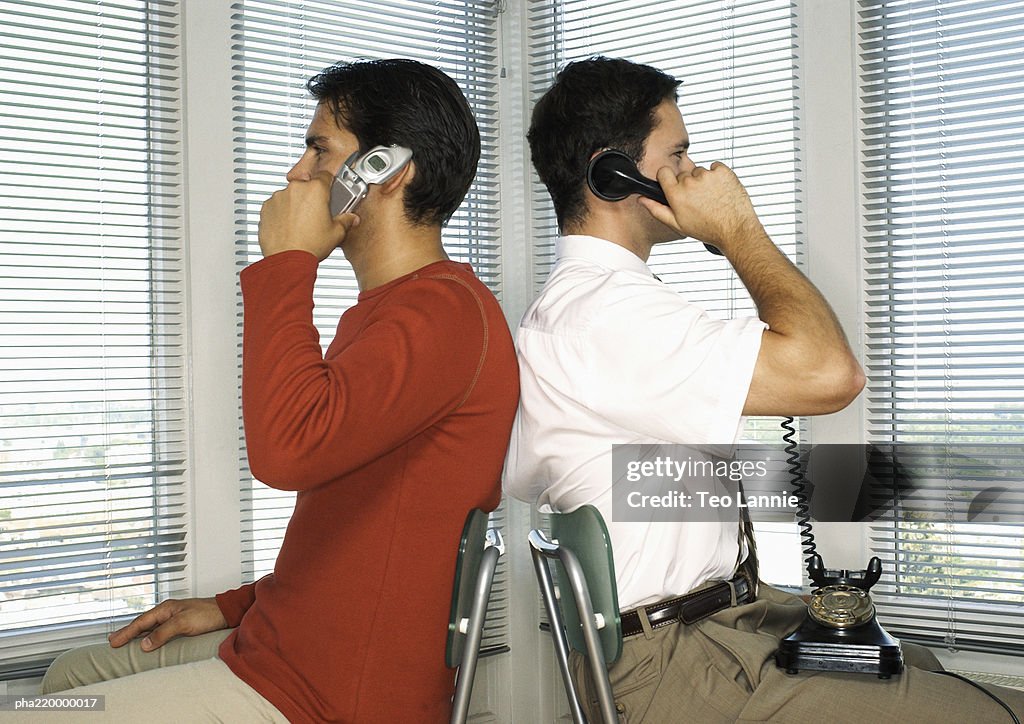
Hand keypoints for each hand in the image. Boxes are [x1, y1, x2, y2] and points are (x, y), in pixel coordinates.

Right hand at [108, 597, 227, 651]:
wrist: (227, 612)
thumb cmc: (208, 614)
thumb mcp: (183, 623)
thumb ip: (163, 633)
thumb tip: (143, 645)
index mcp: (166, 609)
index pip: (141, 622)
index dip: (126, 633)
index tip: (113, 642)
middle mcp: (168, 612)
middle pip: (143, 623)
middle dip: (128, 632)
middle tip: (113, 640)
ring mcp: (175, 617)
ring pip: (151, 626)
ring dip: (138, 634)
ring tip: (127, 641)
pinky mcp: (183, 624)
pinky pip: (161, 630)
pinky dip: (151, 636)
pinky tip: (150, 641)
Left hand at [258, 170, 360, 260]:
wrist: (287, 260)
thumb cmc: (309, 246)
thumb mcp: (336, 233)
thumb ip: (345, 221)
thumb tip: (351, 218)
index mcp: (315, 190)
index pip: (325, 175)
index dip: (328, 182)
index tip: (329, 188)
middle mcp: (295, 189)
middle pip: (306, 186)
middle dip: (311, 197)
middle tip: (316, 214)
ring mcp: (278, 197)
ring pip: (290, 195)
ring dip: (295, 204)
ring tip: (301, 223)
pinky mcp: (266, 208)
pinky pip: (276, 205)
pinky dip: (282, 212)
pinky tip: (289, 226)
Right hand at [640, 162, 763, 253]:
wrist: (734, 229)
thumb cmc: (707, 229)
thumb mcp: (677, 224)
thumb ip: (656, 209)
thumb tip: (643, 200)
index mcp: (676, 193)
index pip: (663, 172)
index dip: (667, 178)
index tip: (673, 184)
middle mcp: (690, 181)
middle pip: (683, 173)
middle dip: (688, 183)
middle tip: (698, 199)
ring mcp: (707, 175)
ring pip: (700, 171)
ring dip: (704, 181)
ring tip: (712, 198)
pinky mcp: (722, 171)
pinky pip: (715, 167)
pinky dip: (718, 176)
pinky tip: (721, 190)